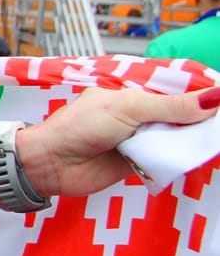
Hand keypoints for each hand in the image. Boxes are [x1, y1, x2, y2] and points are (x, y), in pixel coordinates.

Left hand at [19, 87, 219, 197]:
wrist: (51, 162)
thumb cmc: (80, 126)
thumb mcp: (129, 109)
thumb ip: (171, 106)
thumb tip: (215, 98)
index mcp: (136, 93)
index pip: (179, 91)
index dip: (204, 95)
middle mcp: (141, 115)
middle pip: (183, 116)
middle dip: (203, 120)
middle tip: (219, 128)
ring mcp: (140, 140)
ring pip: (178, 139)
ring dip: (193, 142)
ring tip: (212, 142)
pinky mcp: (139, 164)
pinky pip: (167, 161)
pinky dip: (179, 160)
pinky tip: (195, 158)